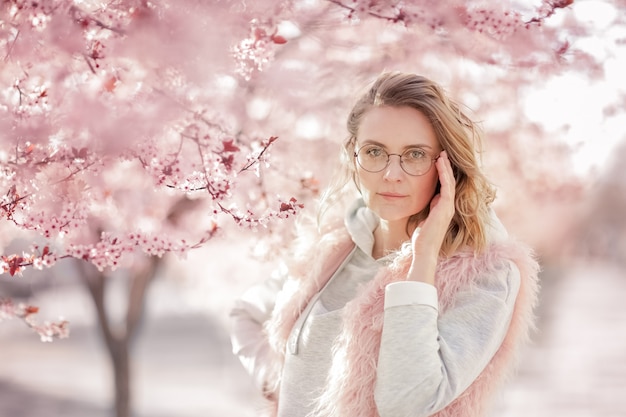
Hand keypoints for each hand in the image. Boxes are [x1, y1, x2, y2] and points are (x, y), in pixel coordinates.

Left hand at [407, 150, 455, 283]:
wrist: (424, 249)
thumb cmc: (422, 237)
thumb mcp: (424, 218)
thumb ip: (429, 208)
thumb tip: (429, 199)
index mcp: (443, 208)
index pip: (445, 187)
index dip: (443, 173)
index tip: (438, 161)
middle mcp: (448, 206)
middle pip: (450, 182)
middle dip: (446, 167)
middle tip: (442, 152)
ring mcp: (448, 207)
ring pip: (450, 182)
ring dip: (446, 167)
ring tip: (442, 154)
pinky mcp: (445, 208)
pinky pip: (447, 187)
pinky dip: (444, 175)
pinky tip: (440, 165)